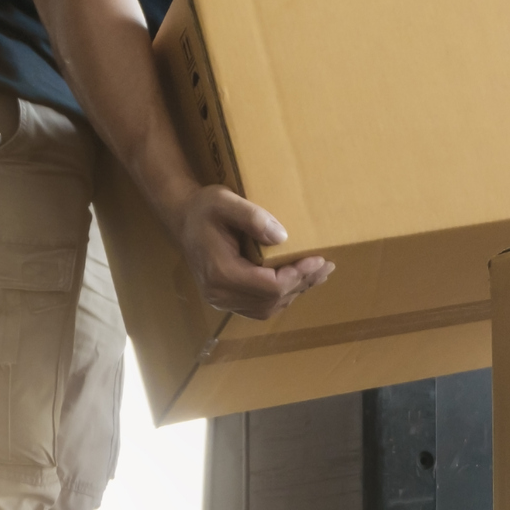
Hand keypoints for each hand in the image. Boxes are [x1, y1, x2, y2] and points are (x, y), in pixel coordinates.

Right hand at [173, 184, 332, 319]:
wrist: (184, 220)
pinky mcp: (228, 300)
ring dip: (296, 291)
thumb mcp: (225, 201)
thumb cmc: (204, 208)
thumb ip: (253, 217)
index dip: (297, 276)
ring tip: (318, 273)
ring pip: (269, 307)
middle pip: (272, 300)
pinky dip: (283, 295)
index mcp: (221, 273)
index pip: (269, 287)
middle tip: (326, 265)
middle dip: (302, 283)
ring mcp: (223, 301)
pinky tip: (299, 281)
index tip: (318, 259)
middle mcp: (220, 294)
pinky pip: (261, 306)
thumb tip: (283, 237)